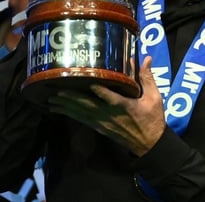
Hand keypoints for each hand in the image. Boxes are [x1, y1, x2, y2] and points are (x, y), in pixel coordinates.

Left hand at [48, 56, 164, 156]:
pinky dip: (70, 114)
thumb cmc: (152, 119)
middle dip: (71, 99)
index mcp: (125, 106)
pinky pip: (82, 120)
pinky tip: (58, 110)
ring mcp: (103, 122)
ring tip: (50, 100)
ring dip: (65, 107)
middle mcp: (110, 115)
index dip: (100, 91)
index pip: (111, 98)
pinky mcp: (100, 127)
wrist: (149, 145)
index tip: (89, 83)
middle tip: (55, 90)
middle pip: (88, 106)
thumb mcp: (154, 98)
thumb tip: (144, 59)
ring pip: (82, 114)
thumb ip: (147, 78)